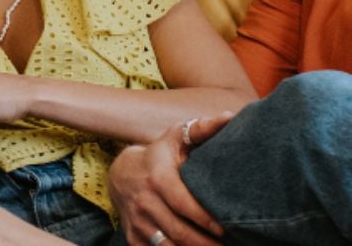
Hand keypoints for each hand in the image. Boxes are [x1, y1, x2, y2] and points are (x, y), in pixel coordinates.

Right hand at [109, 113, 232, 245]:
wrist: (122, 173)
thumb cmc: (159, 154)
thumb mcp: (177, 137)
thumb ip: (203, 129)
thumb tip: (229, 117)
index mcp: (158, 178)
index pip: (183, 203)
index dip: (204, 218)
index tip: (225, 228)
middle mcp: (145, 202)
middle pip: (177, 231)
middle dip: (203, 243)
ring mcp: (137, 223)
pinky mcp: (133, 238)